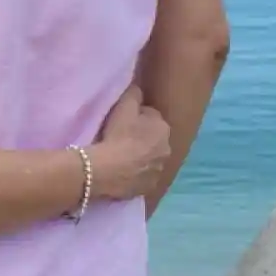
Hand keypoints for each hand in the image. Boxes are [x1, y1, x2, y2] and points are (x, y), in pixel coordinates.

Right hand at [89, 86, 170, 203]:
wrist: (107, 170)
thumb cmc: (117, 135)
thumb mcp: (124, 105)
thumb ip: (135, 93)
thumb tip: (139, 88)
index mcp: (163, 128)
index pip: (151, 118)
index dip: (136, 118)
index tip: (123, 122)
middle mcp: (167, 149)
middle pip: (154, 139)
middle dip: (143, 138)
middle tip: (122, 139)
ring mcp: (160, 170)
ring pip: (151, 158)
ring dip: (141, 156)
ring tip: (122, 157)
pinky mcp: (150, 187)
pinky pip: (144, 176)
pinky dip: (137, 173)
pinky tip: (123, 171)